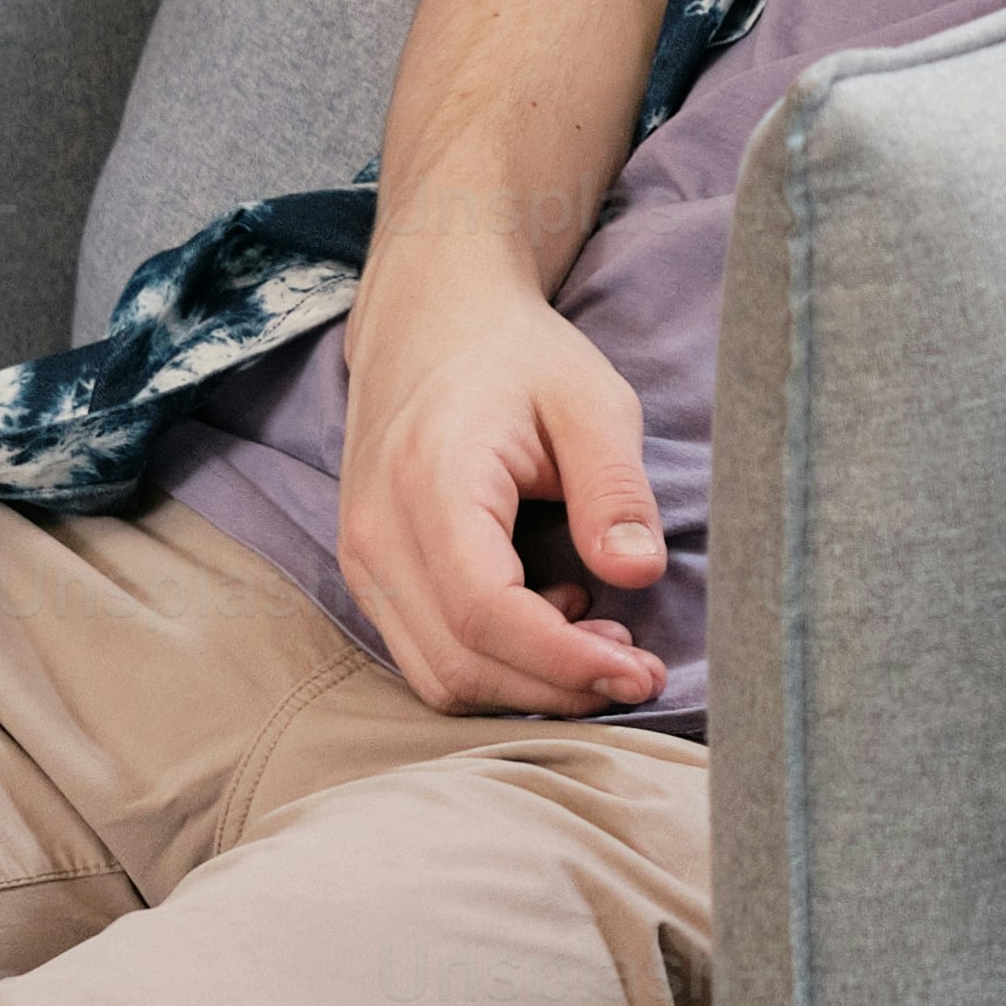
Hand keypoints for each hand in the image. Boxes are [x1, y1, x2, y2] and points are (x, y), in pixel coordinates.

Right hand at [328, 249, 670, 717]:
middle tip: (638, 667)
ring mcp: (361, 557)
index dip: (565, 661)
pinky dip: (494, 663)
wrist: (432, 318)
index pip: (486, 613)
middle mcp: (376, 530)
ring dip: (526, 685)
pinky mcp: (369, 572)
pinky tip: (551, 616)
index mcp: (430, 481)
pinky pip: (426, 653)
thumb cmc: (517, 355)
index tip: (643, 672)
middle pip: (460, 663)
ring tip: (600, 640)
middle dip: (556, 686)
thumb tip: (638, 575)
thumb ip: (614, 488)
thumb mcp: (590, 400)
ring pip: (438, 675)